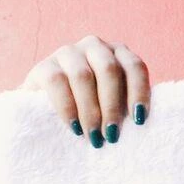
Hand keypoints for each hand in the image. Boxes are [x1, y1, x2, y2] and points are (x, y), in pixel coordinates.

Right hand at [18, 34, 150, 146]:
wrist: (52, 108)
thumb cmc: (97, 109)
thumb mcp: (116, 104)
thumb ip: (129, 106)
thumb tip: (140, 123)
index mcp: (119, 53)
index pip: (134, 67)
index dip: (139, 93)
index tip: (139, 120)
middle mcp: (95, 47)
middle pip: (108, 70)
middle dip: (112, 106)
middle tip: (112, 135)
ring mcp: (67, 52)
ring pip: (82, 76)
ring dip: (90, 111)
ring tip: (95, 137)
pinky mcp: (43, 65)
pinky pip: (56, 82)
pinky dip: (67, 108)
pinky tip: (75, 128)